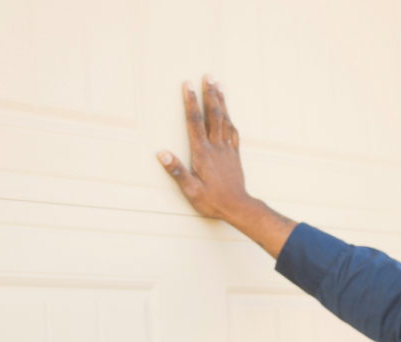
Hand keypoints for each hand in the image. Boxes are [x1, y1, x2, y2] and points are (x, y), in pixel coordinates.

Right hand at [157, 76, 253, 220]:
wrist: (238, 207)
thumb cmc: (213, 201)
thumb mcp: (191, 190)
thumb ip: (177, 172)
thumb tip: (162, 154)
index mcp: (202, 153)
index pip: (194, 122)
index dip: (190, 102)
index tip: (187, 85)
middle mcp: (216, 147)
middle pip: (213, 115)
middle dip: (209, 94)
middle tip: (207, 76)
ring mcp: (227, 149)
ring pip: (225, 119)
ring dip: (221, 101)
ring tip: (218, 85)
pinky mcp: (234, 154)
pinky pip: (233, 131)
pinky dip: (230, 118)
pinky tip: (228, 113)